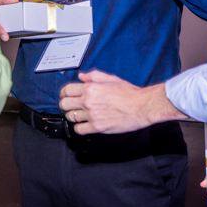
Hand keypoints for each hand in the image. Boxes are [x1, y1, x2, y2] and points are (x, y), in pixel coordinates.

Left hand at [58, 70, 185, 134]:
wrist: (141, 106)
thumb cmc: (129, 93)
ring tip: (80, 115)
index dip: (64, 93)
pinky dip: (79, 128)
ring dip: (74, 116)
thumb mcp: (111, 78)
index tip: (66, 95)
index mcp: (90, 88)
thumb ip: (93, 76)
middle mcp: (88, 101)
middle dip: (66, 104)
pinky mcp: (97, 127)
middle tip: (71, 106)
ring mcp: (92, 115)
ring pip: (71, 117)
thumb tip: (82, 77)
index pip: (66, 90)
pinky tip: (84, 124)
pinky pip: (79, 130)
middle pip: (64, 104)